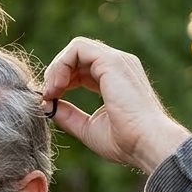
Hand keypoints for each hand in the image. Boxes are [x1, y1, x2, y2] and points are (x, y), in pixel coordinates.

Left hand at [41, 37, 191, 173]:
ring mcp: (117, 60)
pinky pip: (77, 48)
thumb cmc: (124, 141)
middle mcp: (118, 65)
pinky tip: (57, 86)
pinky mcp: (111, 61)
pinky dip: (61, 64)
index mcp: (116, 79)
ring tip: (51, 92)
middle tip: (47, 96)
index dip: (62, 80)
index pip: (82, 68)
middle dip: (56, 73)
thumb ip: (67, 115)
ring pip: (76, 48)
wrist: (146, 143)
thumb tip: (45, 105)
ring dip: (56, 68)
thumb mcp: (87, 127)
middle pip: (78, 56)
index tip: (50, 100)